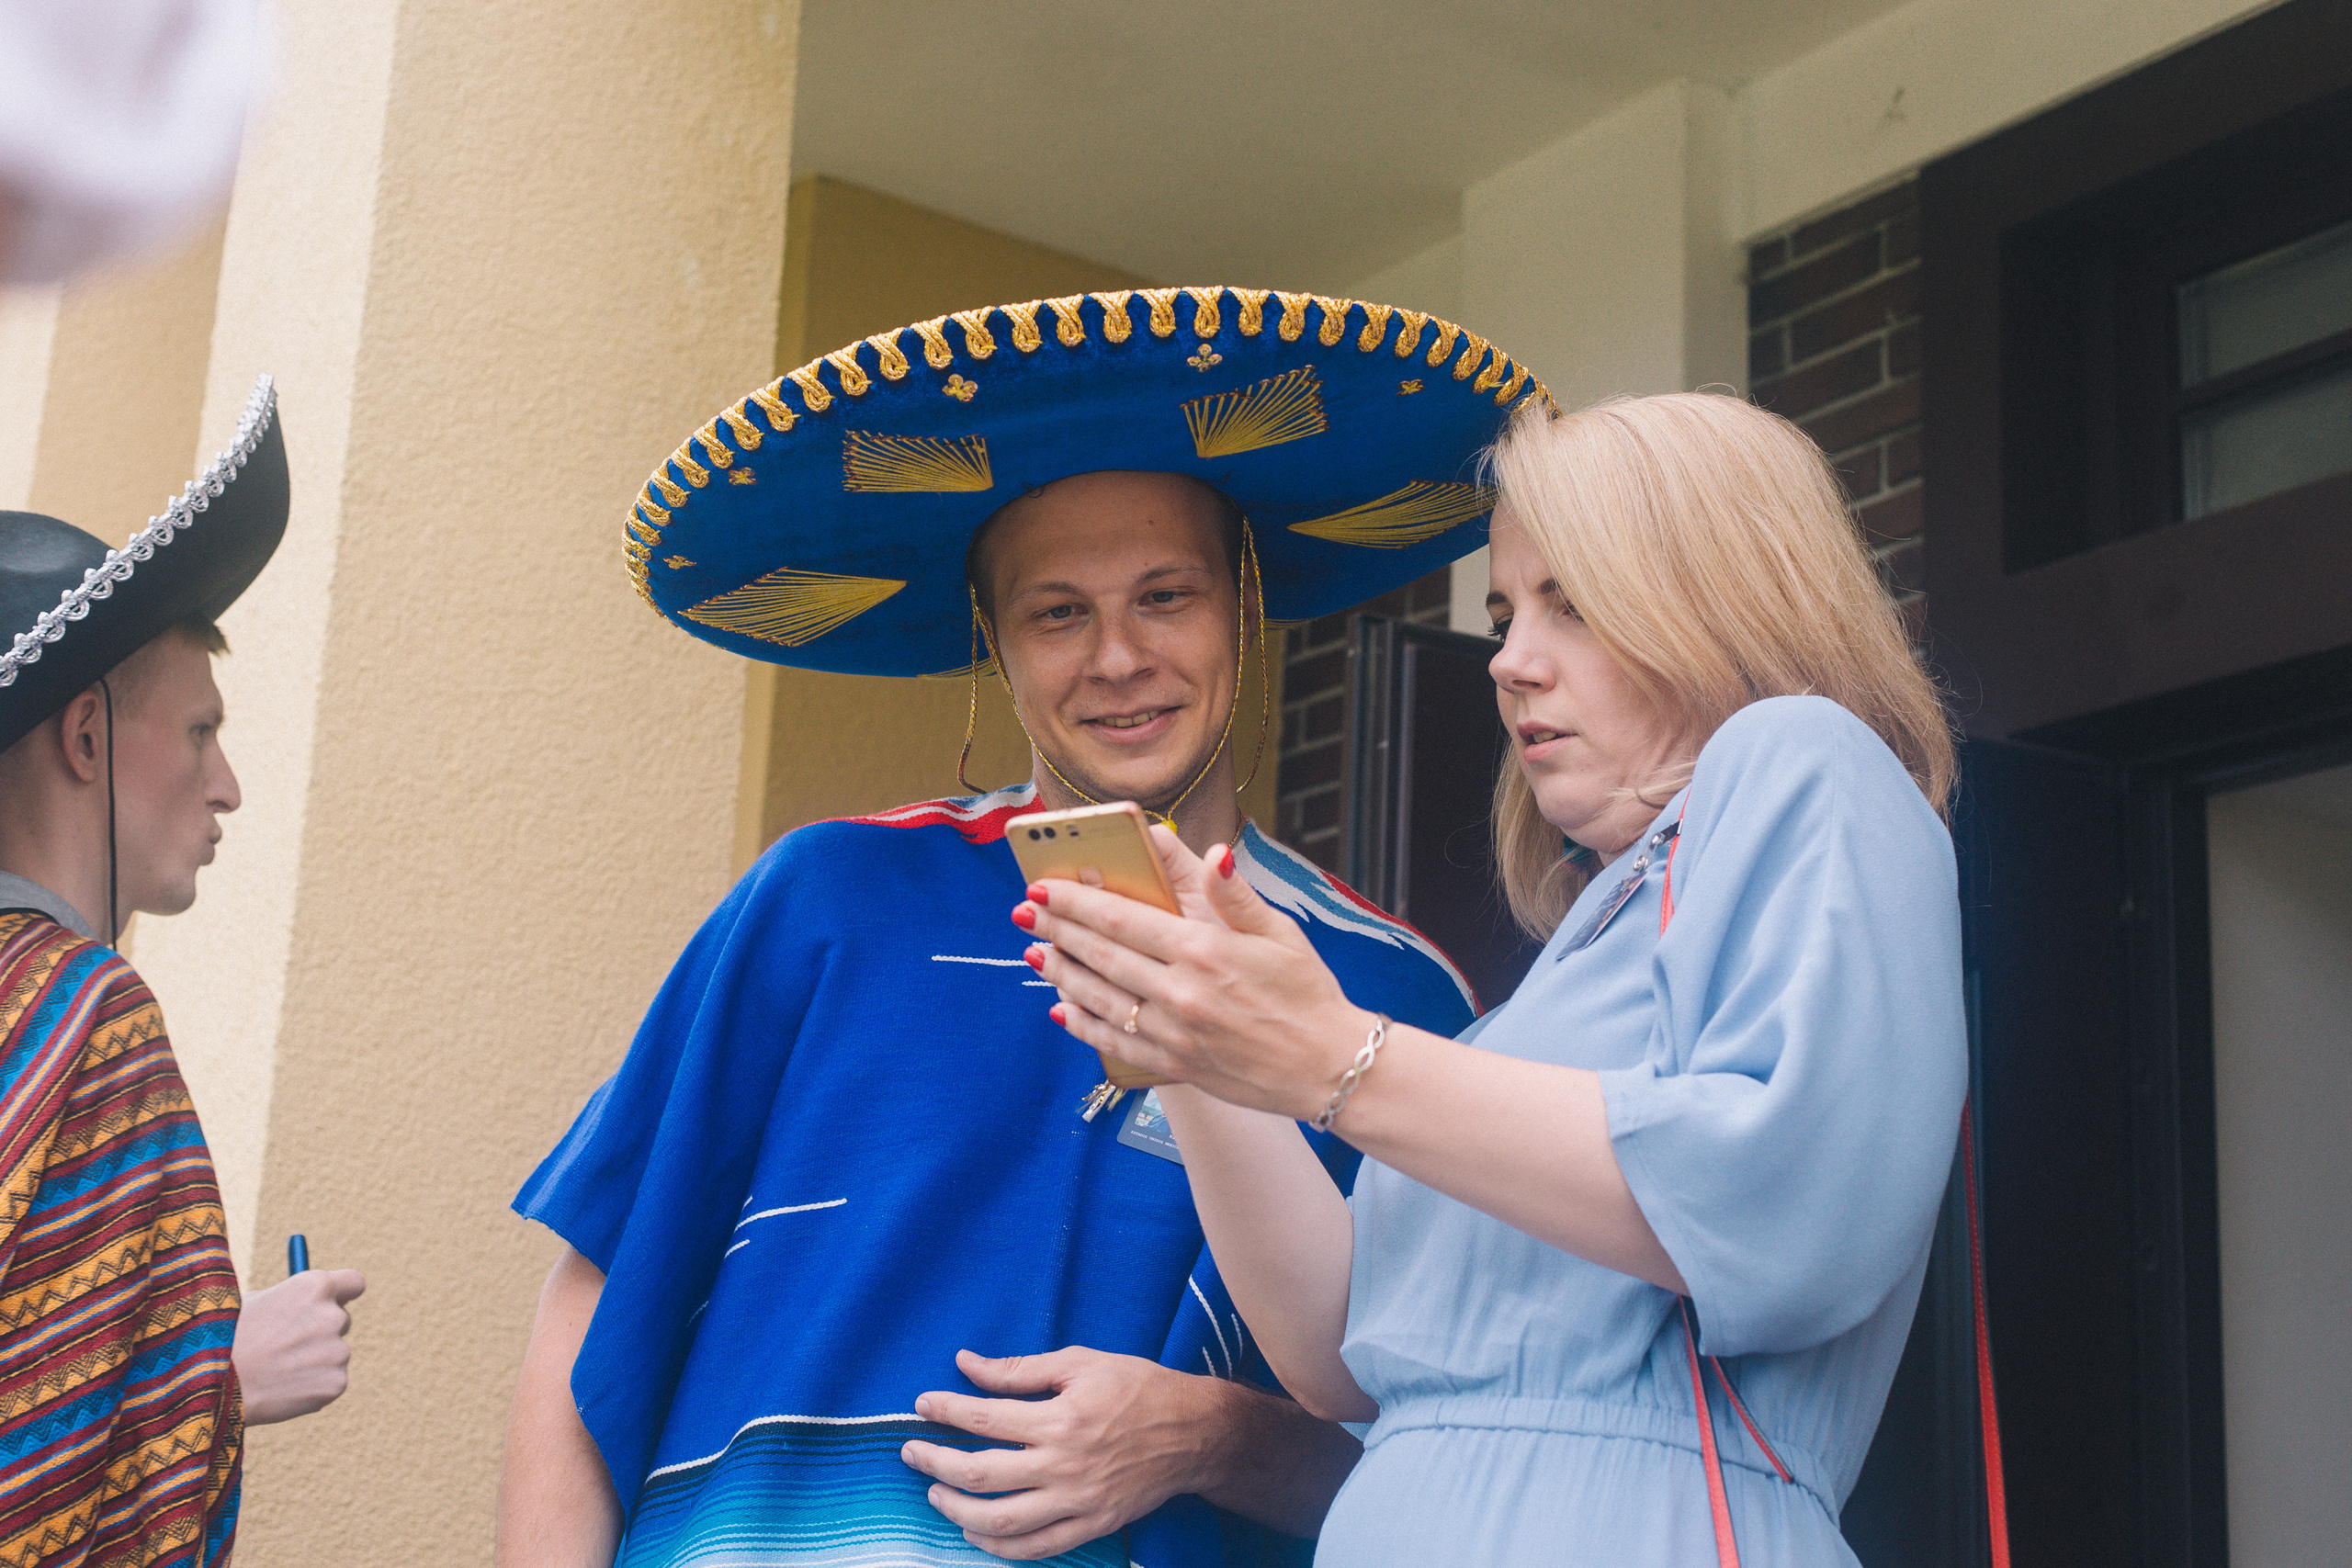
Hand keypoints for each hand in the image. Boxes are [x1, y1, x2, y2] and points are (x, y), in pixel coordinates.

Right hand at [232, 1268, 365, 1423]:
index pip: (354, 1282)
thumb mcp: (255, 1302)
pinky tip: (281, 1390)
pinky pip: (330, 1381)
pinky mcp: (336, 1383)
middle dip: (321, 1331)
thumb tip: (314, 1300)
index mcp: (314, 1286)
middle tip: (286, 1347)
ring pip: (334, 1354)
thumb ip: (291, 1300)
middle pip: (342, 1320)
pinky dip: (312, 1387)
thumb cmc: (223, 1339)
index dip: (342, 1293)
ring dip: (314, 1362)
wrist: (209, 1386)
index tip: (333, 1303)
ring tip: (274, 1372)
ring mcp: (338, 1351)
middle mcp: (333, 1315)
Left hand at [901, 1347, 1231, 1559]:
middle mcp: (1064, 1464)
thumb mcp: (1081, 1362)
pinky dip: (999, 1548)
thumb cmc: (1138, 1387)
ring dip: (958, 1510)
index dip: (945, 1410)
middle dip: (935, 1463)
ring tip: (936, 1494)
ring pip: (1002, 1520)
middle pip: (981, 1472)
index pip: (984, 1416)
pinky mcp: (1092, 1525)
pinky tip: (975, 1531)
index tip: (923, 1405)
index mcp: (1060, 1417)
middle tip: (911, 1452)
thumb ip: (1020, 1370)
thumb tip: (968, 1364)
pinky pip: (1037, 1548)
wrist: (1194, 1432)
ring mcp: (1078, 1501)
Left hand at [1015, 831, 1364, 1118]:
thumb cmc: (1307, 993)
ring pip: (1099, 998)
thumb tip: (1213, 852)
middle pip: (1101, 954)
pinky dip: (1084, 1025)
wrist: (1330, 1068)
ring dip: (1061, 974)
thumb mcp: (1279, 932)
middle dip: (1056, 930)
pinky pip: (1116, 1043)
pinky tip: (1062, 1010)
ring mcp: (1174, 1033)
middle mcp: (1181, 993)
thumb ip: (1235, 894)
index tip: (1044, 886)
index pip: (1122, 918)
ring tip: (1033, 954)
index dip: (1076, 901)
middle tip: (1024, 912)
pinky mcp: (1175, 1065)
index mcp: (1204, 951)